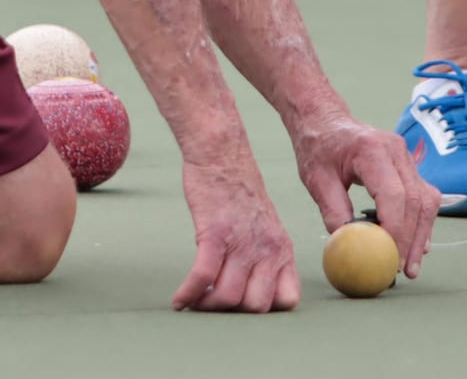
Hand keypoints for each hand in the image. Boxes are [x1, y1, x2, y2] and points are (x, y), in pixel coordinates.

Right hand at [171, 157, 299, 312]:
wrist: (222, 155)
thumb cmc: (238, 191)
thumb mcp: (267, 226)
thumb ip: (265, 256)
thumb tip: (249, 291)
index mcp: (283, 249)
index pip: (287, 300)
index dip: (264, 309)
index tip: (243, 304)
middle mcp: (268, 249)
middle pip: (255, 306)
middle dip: (232, 311)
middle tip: (214, 301)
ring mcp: (242, 243)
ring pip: (228, 297)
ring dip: (207, 305)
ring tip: (195, 300)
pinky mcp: (215, 234)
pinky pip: (203, 277)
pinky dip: (188, 294)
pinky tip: (179, 299)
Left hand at [290, 111, 438, 279]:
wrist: (326, 122)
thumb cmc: (318, 149)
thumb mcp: (316, 180)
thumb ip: (333, 211)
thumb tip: (350, 246)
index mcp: (372, 149)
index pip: (394, 193)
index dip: (395, 228)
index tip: (388, 257)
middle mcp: (396, 150)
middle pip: (416, 200)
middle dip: (411, 239)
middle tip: (402, 271)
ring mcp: (406, 156)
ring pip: (426, 199)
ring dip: (421, 235)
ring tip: (410, 266)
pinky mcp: (409, 166)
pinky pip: (423, 196)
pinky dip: (421, 222)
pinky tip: (415, 246)